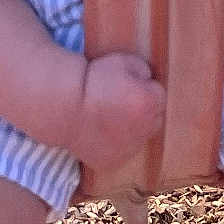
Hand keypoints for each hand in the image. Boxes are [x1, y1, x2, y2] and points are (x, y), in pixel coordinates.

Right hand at [64, 53, 165, 172]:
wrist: (64, 106)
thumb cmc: (93, 79)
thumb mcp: (123, 61)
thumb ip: (144, 72)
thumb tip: (148, 83)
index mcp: (148, 103)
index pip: (159, 95)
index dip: (143, 87)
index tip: (128, 85)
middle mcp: (144, 130)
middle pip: (154, 119)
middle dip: (142, 111)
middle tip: (120, 101)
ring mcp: (129, 150)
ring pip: (138, 138)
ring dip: (131, 128)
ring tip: (110, 116)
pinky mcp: (113, 162)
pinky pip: (121, 152)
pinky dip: (115, 143)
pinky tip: (101, 131)